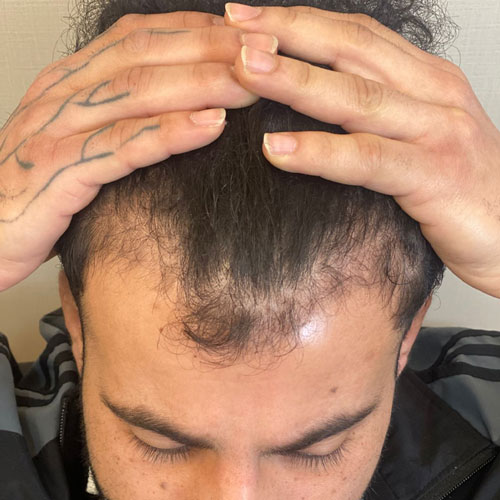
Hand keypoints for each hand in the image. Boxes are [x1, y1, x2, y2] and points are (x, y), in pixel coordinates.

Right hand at [0, 11, 256, 290]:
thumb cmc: (39, 190)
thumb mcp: (81, 140)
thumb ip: (122, 118)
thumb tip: (185, 108)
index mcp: (71, 80)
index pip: (141, 37)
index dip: (198, 30)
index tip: (248, 34)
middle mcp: (63, 93)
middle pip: (147, 55)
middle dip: (213, 49)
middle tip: (267, 52)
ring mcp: (57, 129)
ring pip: (138, 93)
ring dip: (202, 83)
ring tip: (252, 84)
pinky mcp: (57, 173)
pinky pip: (120, 146)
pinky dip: (169, 133)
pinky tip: (210, 127)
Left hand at [224, 3, 499, 298]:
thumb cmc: (459, 188)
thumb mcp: (414, 137)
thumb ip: (373, 116)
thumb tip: (312, 106)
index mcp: (424, 79)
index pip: (354, 35)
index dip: (300, 21)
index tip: (248, 15)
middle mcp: (432, 94)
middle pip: (351, 50)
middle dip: (290, 34)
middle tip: (235, 25)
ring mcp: (437, 132)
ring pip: (356, 97)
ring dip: (296, 81)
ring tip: (245, 69)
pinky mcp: (435, 177)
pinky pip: (367, 160)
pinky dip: (320, 153)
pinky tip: (277, 149)